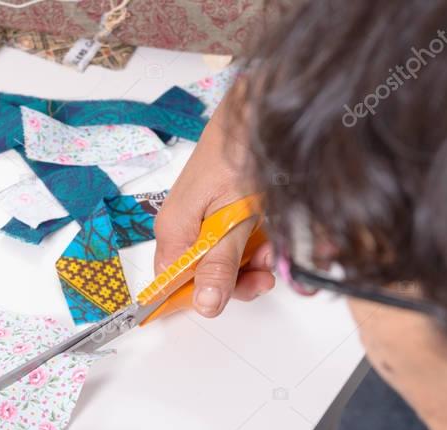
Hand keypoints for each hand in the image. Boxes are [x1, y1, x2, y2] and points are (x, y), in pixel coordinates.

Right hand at [154, 86, 275, 317]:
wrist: (257, 107)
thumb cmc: (241, 151)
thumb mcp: (235, 217)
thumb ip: (220, 261)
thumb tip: (205, 305)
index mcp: (174, 231)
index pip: (173, 286)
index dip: (203, 297)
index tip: (234, 295)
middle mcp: (181, 227)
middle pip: (199, 276)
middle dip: (236, 279)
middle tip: (266, 273)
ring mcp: (199, 218)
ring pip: (219, 260)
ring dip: (249, 263)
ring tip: (273, 251)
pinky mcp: (216, 209)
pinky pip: (230, 241)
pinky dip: (252, 244)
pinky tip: (270, 237)